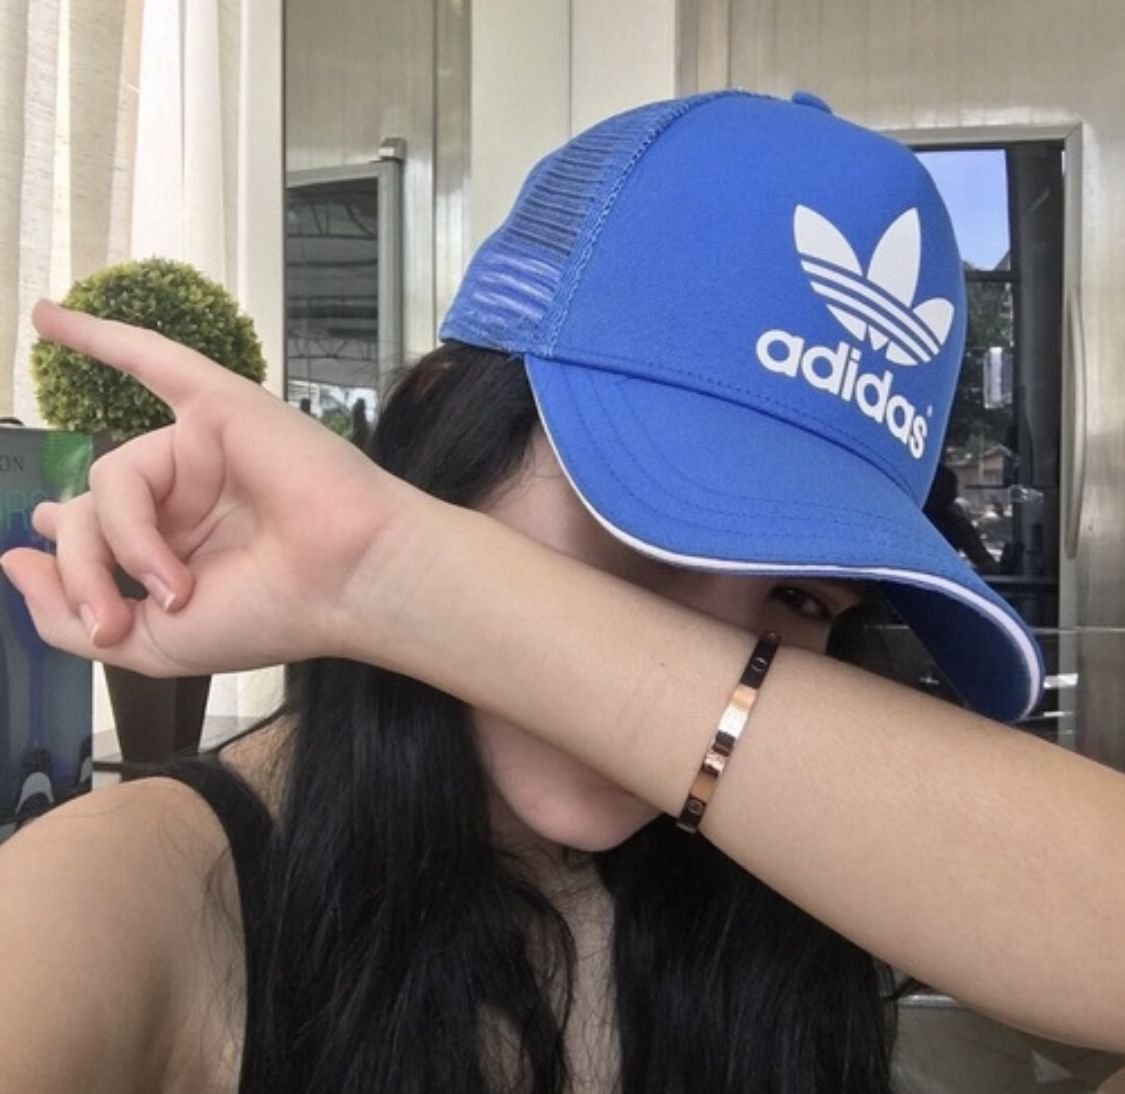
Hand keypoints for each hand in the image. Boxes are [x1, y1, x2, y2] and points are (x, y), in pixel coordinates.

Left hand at [1, 302, 429, 675]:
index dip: (69, 560)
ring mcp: (200, 449)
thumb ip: (69, 618)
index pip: (91, 537)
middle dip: (87, 572)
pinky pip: (150, 362)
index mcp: (174, 544)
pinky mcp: (218, 407)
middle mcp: (183, 494)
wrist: (346, 585)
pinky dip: (99, 337)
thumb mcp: (150, 646)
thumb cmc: (271, 616)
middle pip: (88, 512)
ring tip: (171, 585)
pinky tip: (45, 318)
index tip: (48, 572)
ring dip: (124, 540)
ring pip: (112, 477)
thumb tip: (11, 561)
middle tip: (117, 619)